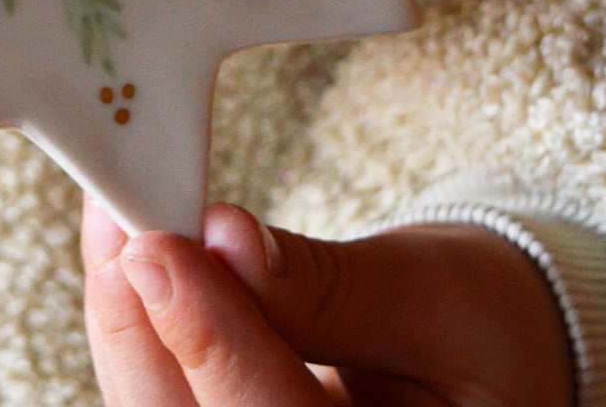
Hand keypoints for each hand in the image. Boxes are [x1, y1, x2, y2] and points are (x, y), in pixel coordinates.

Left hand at [82, 198, 573, 405]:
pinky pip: (162, 392)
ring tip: (116, 220)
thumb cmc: (481, 325)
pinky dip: (140, 321)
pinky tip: (131, 257)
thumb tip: (224, 237)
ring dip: (128, 315)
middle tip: (116, 216)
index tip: (159, 247)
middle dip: (142, 320)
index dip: (208, 340)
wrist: (489, 352)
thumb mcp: (434, 296)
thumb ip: (329, 285)